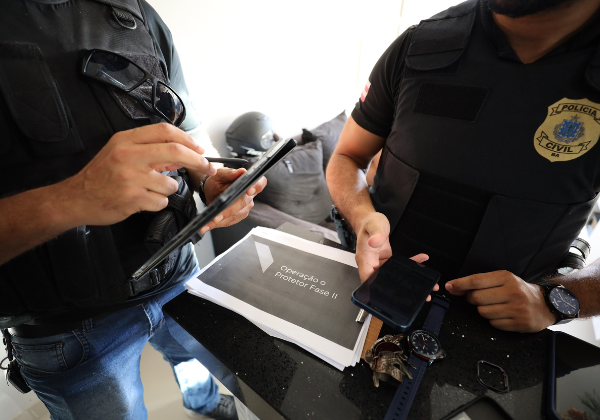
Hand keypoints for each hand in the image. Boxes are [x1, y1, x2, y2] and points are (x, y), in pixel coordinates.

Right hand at [64, 123, 216, 226]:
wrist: (76, 198)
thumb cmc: (100, 175)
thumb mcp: (120, 152)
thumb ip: (150, 150)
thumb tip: (182, 153)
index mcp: (126, 140)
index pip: (165, 131)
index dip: (188, 140)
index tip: (199, 149)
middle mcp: (128, 156)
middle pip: (175, 151)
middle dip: (197, 161)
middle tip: (208, 168)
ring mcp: (131, 178)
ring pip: (170, 183)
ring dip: (168, 189)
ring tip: (150, 189)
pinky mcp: (133, 198)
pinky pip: (161, 201)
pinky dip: (157, 202)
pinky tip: (142, 199)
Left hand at [199, 168, 266, 233]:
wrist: (210, 189)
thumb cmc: (217, 180)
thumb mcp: (220, 174)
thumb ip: (230, 173)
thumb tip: (241, 171)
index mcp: (248, 182)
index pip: (259, 183)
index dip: (256, 187)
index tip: (249, 191)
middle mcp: (249, 196)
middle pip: (242, 204)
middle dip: (229, 211)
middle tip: (216, 217)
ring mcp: (245, 207)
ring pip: (234, 215)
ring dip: (220, 220)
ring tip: (207, 222)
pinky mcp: (238, 216)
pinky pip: (228, 221)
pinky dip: (217, 224)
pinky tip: (208, 225)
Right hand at [354, 212, 437, 299]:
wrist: (370, 220)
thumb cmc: (369, 223)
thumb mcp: (374, 225)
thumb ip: (376, 233)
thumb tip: (376, 241)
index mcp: (365, 260)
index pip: (368, 281)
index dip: (378, 292)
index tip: (392, 298)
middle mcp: (371, 265)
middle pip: (384, 284)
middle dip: (401, 291)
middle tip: (420, 295)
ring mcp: (380, 265)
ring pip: (393, 278)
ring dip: (409, 282)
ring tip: (426, 285)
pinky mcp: (387, 262)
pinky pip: (399, 268)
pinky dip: (411, 266)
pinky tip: (421, 262)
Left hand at [445, 270, 556, 331]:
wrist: (546, 304)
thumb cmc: (519, 290)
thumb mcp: (503, 280)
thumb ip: (480, 282)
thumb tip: (454, 287)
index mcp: (506, 277)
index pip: (476, 280)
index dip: (460, 284)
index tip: (448, 286)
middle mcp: (512, 292)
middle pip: (476, 298)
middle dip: (473, 299)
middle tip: (481, 298)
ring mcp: (517, 308)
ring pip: (483, 312)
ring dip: (484, 311)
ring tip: (496, 306)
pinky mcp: (519, 323)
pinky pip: (493, 324)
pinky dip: (494, 320)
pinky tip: (503, 315)